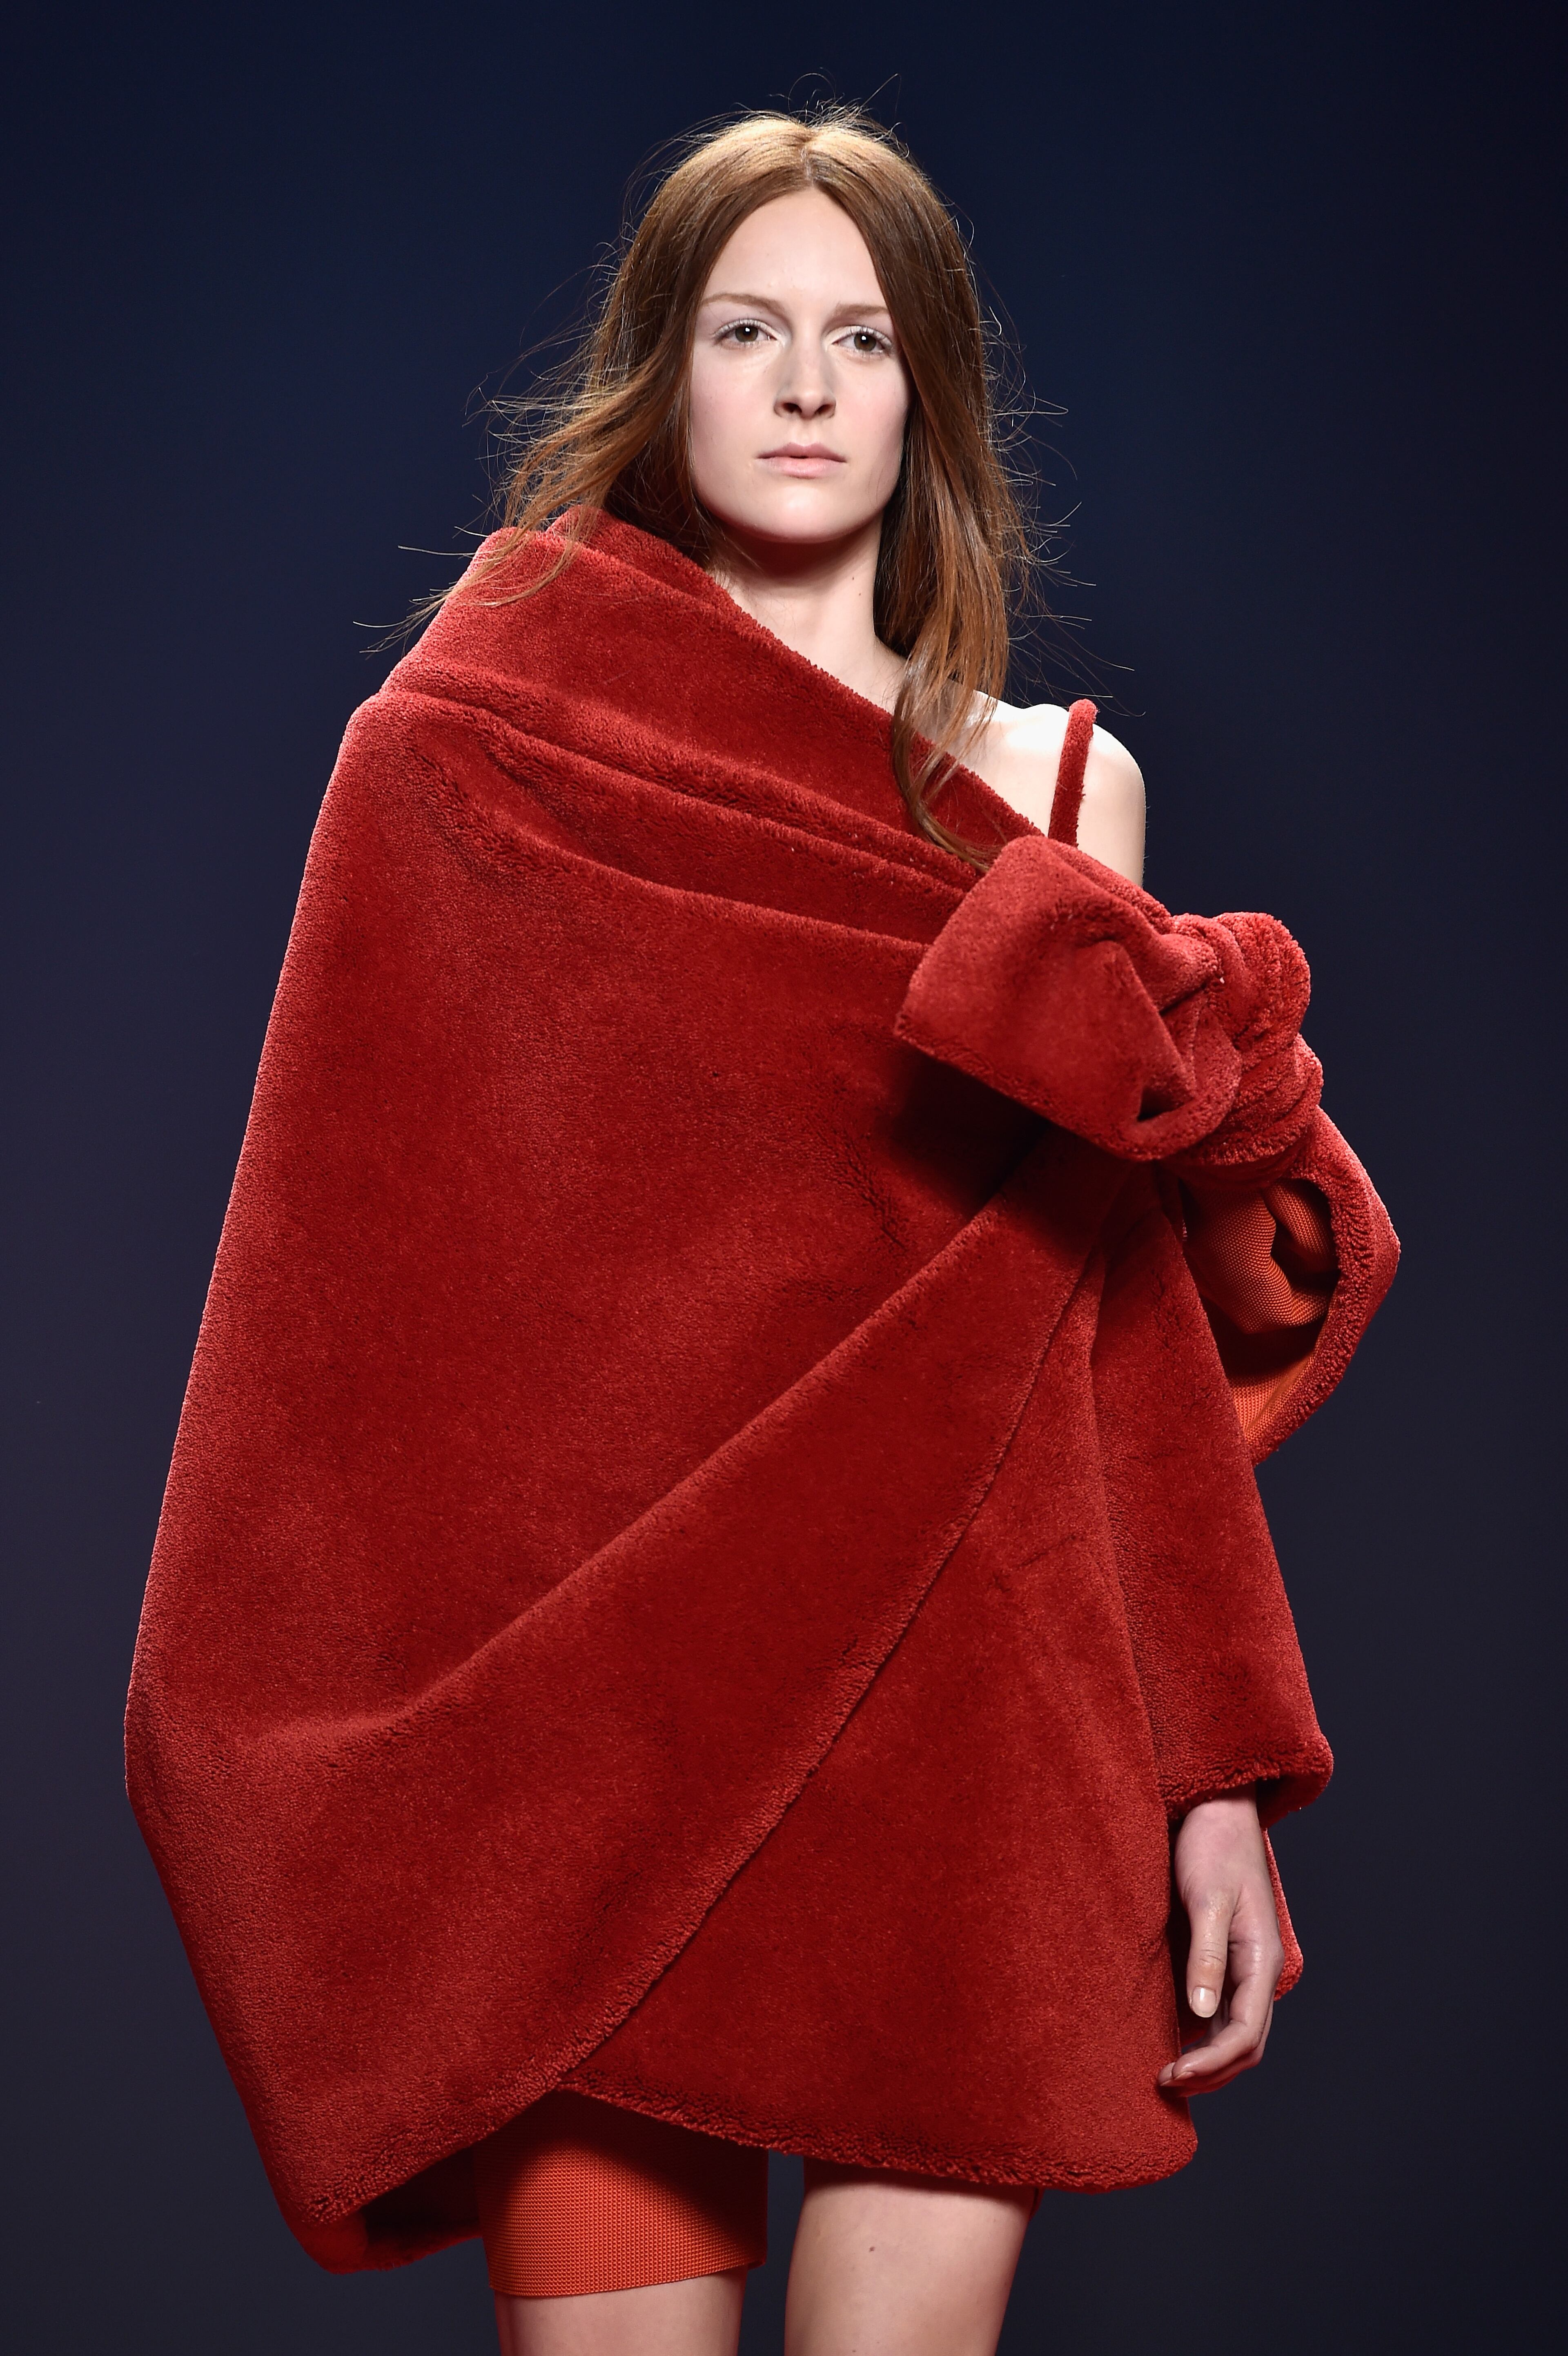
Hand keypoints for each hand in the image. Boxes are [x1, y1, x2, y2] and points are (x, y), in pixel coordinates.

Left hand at [1157, 1787, 1283, 2095]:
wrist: (1216, 1808)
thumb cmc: (1213, 1846)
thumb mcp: (1208, 1900)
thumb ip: (1207, 1956)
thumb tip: (1201, 2016)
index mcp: (1260, 1960)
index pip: (1246, 2034)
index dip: (1212, 2064)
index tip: (1173, 2077)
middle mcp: (1256, 1970)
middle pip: (1244, 2043)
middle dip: (1211, 2073)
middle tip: (1164, 2084)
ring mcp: (1242, 1965)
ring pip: (1233, 2031)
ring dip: (1206, 2059)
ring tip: (1166, 2073)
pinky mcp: (1222, 1955)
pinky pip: (1219, 2010)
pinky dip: (1200, 2035)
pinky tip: (1171, 2038)